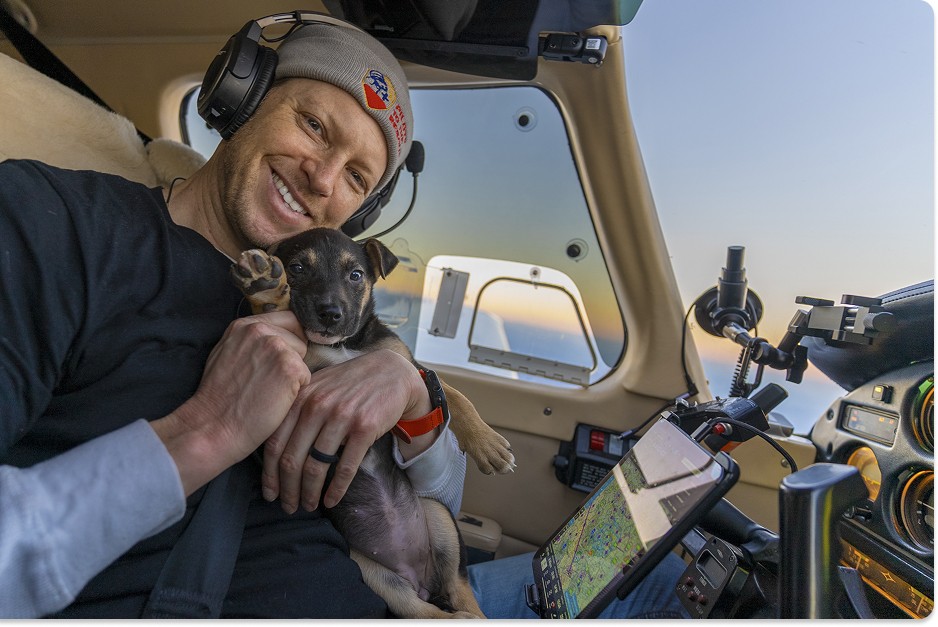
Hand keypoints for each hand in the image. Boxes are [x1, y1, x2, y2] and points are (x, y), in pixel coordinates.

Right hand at [152, 311, 309, 494]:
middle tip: (270, 380)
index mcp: (245, 325)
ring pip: (304, 357)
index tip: (280, 358)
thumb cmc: (219, 397)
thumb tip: (276, 335)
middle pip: (300, 337)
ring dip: (294, 375)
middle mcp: (261, 330)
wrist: (214, 426)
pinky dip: (297, 391)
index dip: (290, 339)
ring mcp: (277, 347)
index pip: (288, 319)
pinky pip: (307, 377)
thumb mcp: (226, 353)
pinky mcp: (290, 367)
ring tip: (270, 390)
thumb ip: (251, 340)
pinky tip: (275, 400)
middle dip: (293, 356)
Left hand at [261, 349, 431, 512]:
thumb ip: (296, 409)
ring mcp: (340, 416)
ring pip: (316, 466)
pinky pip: (345, 467)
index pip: (274, 443)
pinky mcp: (364, 427)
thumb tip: (273, 447)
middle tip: (288, 507)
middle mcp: (316, 406)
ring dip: (309, 493)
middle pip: (291, 459)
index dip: (269, 474)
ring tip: (308, 506)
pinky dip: (336, 489)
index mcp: (300, 398)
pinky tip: (331, 501)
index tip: (270, 494)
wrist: (391, 371)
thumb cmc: (350, 383)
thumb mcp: (318, 387)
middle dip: (287, 489)